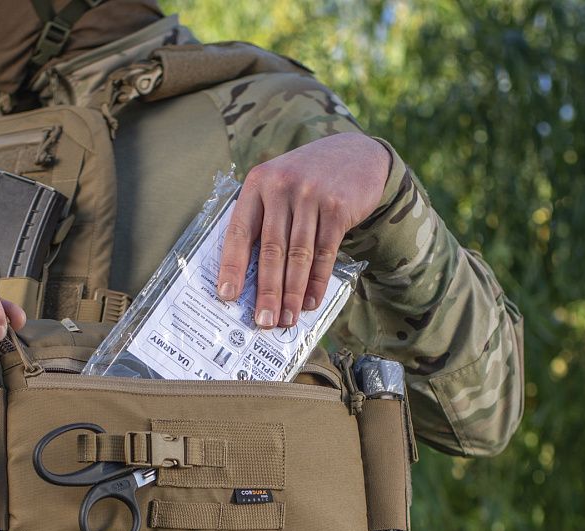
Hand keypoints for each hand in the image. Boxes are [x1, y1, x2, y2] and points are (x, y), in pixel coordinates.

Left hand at [217, 133, 391, 327]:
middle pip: (271, 250)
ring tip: (287, 319)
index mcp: (258, 184)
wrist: (357, 155)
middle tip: (263, 321)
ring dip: (292, 293)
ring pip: (298, 255)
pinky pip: (325, 253)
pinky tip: (310, 301)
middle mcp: (282, 187)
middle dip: (267, 291)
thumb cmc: (306, 181)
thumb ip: (262, 221)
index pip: (239, 232)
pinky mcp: (338, 207)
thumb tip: (249, 279)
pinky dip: (317, 281)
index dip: (232, 266)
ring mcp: (311, 195)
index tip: (227, 296)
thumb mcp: (277, 187)